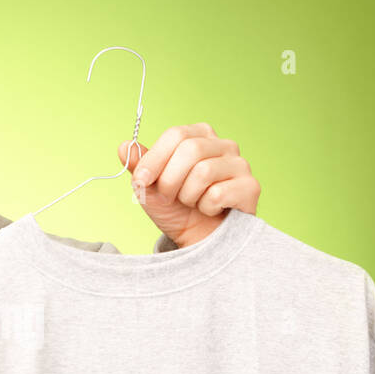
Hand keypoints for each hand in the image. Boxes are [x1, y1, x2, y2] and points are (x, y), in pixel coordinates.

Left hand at [118, 123, 260, 247]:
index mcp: (199, 135)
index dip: (155, 159)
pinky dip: (205, 208)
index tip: (141, 181)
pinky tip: (210, 211)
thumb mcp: (151, 187)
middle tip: (170, 197)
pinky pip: (218, 194)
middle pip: (190, 149)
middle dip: (170, 180)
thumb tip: (124, 146)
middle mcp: (224, 145)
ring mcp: (241, 165)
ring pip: (204, 172)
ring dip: (188, 196)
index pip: (176, 134)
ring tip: (192, 203)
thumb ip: (139, 166)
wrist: (198, 239)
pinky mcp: (250, 187)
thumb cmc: (176, 208)